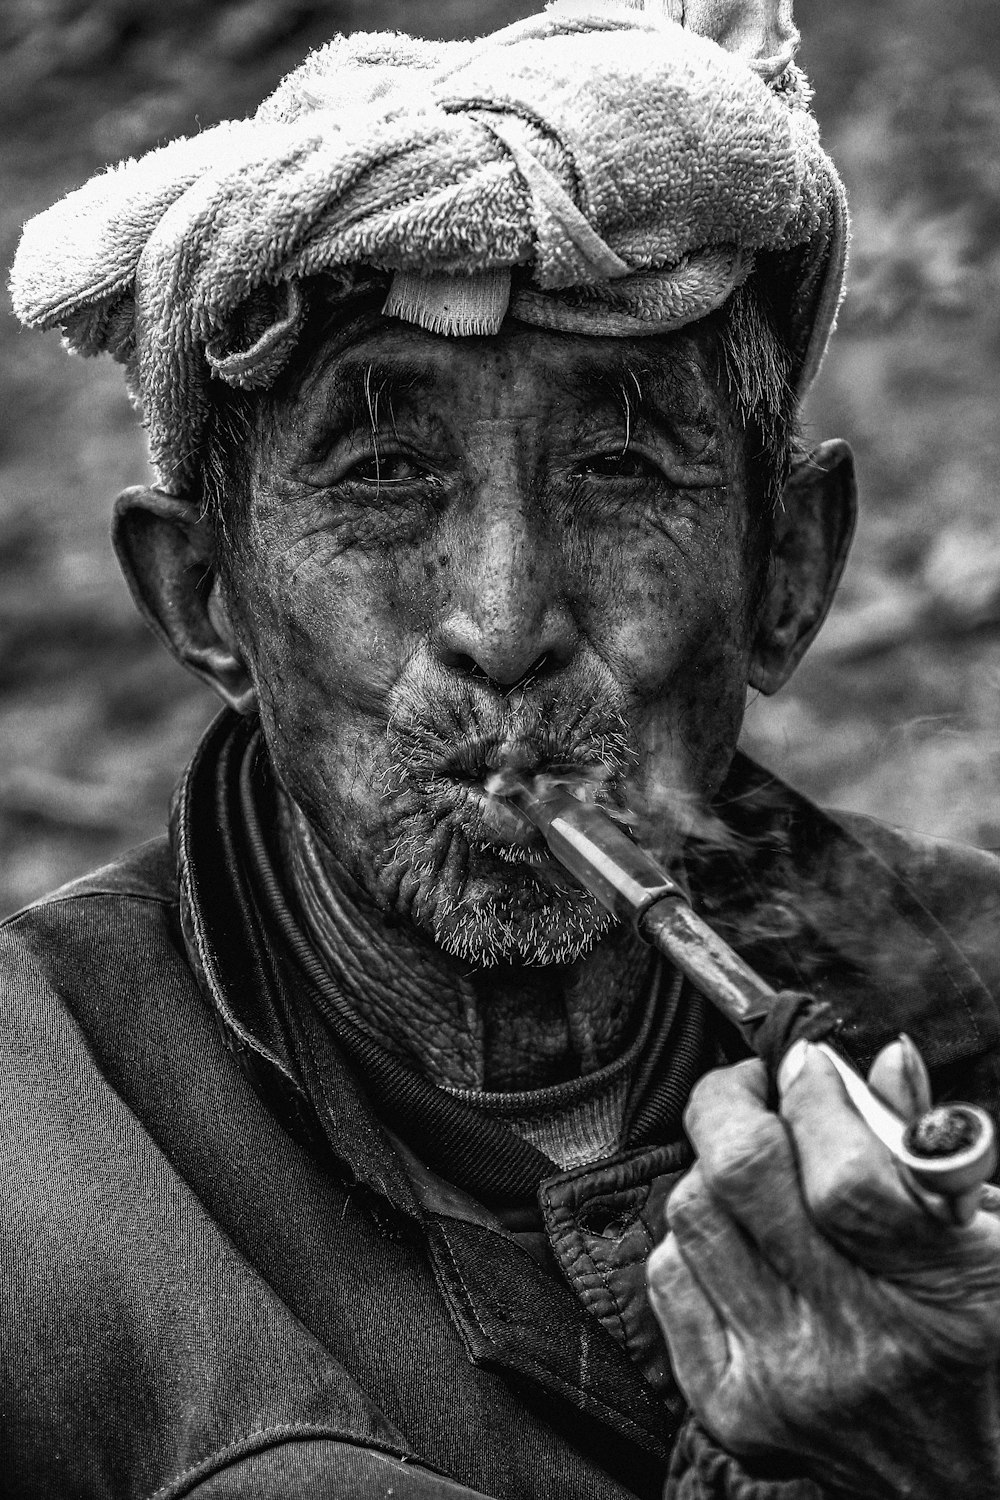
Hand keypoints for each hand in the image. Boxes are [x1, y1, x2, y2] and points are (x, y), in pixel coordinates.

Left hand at [647, 1039, 999, 1498]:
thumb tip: (879, 1059)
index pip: (843, 1176)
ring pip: (692, 1217)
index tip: (807, 1064)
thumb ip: (929, 1148)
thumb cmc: (988, 1340)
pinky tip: (736, 1239)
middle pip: (742, 1179)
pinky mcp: (734, 1412)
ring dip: (711, 1167)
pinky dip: (693, 1238)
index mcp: (945, 1295)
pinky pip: (669, 1279)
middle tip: (753, 1085)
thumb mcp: (996, 1239)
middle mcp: (859, 1345)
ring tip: (752, 1164)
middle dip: (733, 1102)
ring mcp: (787, 1384)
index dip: (812, 1096)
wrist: (974, 1484)